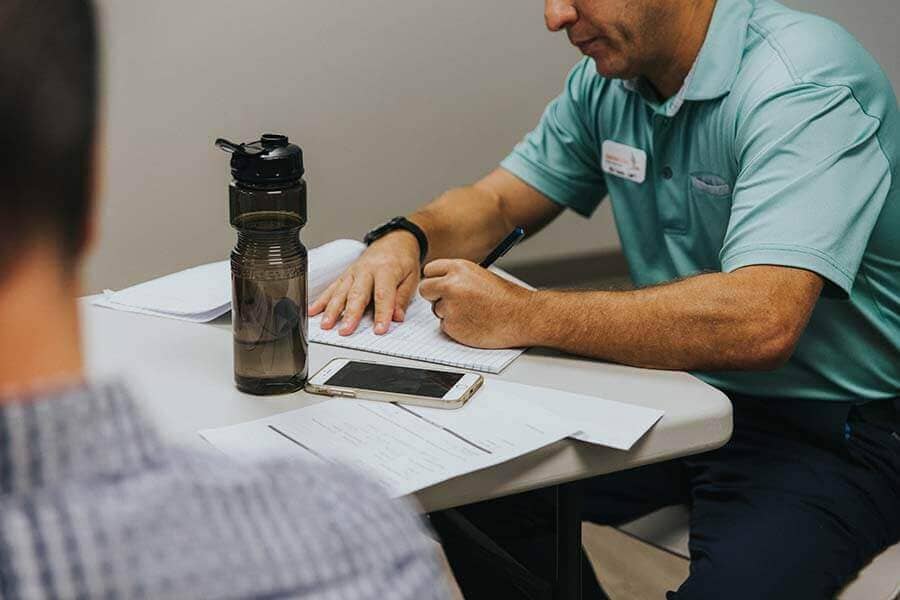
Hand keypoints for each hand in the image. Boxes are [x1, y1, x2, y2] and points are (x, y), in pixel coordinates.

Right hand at [309, 231, 420, 334]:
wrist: (394, 241)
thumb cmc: (403, 260)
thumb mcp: (411, 277)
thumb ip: (402, 297)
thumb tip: (396, 317)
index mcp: (386, 269)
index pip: (383, 294)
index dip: (381, 313)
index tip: (380, 330)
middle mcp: (366, 270)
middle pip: (357, 294)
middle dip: (350, 314)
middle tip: (346, 330)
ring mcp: (353, 272)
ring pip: (341, 292)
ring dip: (332, 309)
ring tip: (326, 325)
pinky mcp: (345, 275)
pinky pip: (332, 288)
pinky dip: (321, 300)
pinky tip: (313, 311)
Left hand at [419, 259, 534, 347]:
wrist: (521, 316)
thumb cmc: (505, 298)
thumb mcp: (479, 276)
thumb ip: (458, 277)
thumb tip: (440, 281)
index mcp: (459, 268)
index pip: (430, 270)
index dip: (435, 279)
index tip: (440, 284)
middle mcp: (451, 285)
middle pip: (425, 289)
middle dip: (434, 295)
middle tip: (449, 300)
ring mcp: (450, 306)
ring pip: (436, 309)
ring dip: (448, 313)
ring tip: (472, 313)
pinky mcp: (452, 325)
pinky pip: (445, 325)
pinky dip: (456, 327)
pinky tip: (474, 323)